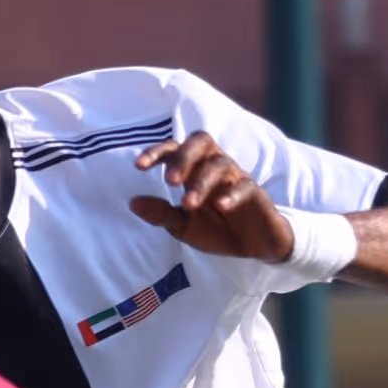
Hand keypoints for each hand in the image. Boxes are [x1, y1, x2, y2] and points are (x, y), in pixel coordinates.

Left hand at [127, 135, 298, 266]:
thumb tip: (132, 203)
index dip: (157, 153)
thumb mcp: (182, 226)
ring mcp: (236, 177)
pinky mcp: (255, 193)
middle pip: (202, 141)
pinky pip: (245, 186)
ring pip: (220, 164)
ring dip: (201, 183)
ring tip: (188, 204)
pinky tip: (220, 206)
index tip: (138, 166)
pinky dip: (231, 194)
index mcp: (193, 169)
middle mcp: (214, 166)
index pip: (175, 149)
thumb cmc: (216, 228)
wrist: (252, 245)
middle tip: (170, 181)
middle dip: (183, 157)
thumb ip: (160, 214)